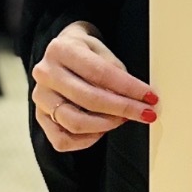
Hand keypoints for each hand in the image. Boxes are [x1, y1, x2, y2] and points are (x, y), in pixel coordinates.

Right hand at [31, 21, 157, 153]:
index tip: (150, 97)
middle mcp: (45, 74)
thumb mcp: (102, 50)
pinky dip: (86, 141)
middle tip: (146, 113)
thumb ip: (115, 72)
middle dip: (124, 109)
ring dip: (107, 125)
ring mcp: (40, 97)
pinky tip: (102, 130)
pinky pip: (62, 140)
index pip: (100, 73)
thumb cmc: (86, 52)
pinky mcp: (40, 117)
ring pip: (75, 123)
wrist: (62, 53)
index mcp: (61, 49)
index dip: (129, 88)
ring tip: (123, 119)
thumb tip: (133, 98)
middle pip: (89, 99)